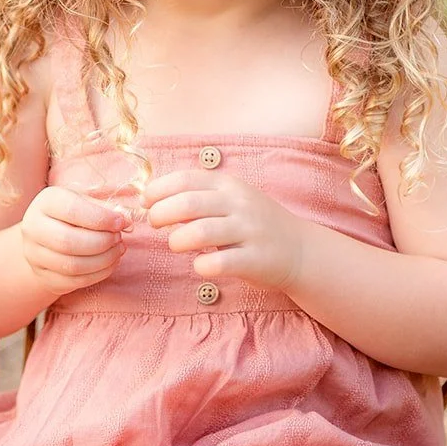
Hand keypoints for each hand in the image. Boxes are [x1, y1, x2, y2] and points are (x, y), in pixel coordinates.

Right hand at [19, 186, 128, 295]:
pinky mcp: (43, 276)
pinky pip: (74, 281)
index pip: (72, 210)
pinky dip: (99, 273)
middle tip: (119, 238)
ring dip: (103, 260)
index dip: (101, 218)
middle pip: (68, 242)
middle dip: (102, 242)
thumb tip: (126, 220)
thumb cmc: (73, 214)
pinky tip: (111, 262)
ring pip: (72, 265)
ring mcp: (34, 255)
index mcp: (45, 202)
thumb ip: (106, 208)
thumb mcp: (86, 202)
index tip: (121, 222)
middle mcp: (33, 228)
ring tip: (119, 249)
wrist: (47, 236)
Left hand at [142, 170, 306, 291]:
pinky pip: (219, 263)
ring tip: (176, 245)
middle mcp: (239, 204)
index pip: (185, 178)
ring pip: (200, 232)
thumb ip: (198, 197)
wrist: (301, 250)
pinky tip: (200, 266)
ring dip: (178, 240)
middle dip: (161, 214)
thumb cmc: (253, 225)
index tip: (146, 202)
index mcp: (229, 185)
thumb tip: (153, 200)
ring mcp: (249, 231)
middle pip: (188, 204)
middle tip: (154, 224)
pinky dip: (202, 266)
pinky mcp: (255, 259)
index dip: (158, 189)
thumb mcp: (231, 201)